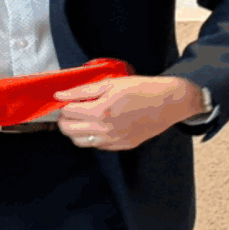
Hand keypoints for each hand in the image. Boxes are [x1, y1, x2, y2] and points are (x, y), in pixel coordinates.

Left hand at [51, 74, 204, 150]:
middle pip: (68, 130)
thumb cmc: (141, 89)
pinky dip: (91, 136)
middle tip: (72, 108)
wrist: (169, 102)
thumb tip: (59, 95)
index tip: (67, 100)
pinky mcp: (121, 146)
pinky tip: (99, 124)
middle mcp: (105, 130)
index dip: (63, 105)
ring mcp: (113, 140)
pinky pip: (96, 145)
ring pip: (79, 142)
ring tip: (84, 117)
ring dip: (75, 130)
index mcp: (101, 111)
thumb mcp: (111, 83)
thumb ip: (82, 91)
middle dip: (65, 119)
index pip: (67, 113)